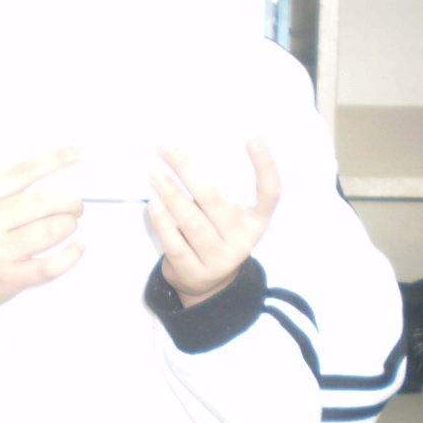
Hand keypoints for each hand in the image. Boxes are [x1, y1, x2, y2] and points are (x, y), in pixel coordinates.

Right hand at [0, 147, 83, 361]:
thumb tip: (54, 176)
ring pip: (51, 230)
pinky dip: (71, 254)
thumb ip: (5, 193)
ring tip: (70, 224)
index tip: (78, 153)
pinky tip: (76, 248)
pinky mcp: (9, 277)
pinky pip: (51, 264)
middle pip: (43, 202)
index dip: (56, 160)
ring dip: (70, 225)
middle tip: (76, 206)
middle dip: (69, 202)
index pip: (23, 171)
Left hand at [147, 140, 279, 306]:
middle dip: (188, 170)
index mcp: (256, 221)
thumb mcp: (226, 218)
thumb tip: (180, 155)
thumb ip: (213, 194)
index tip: (253, 138)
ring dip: (170, 194)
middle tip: (168, 149)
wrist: (207, 285)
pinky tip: (152, 204)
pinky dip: (162, 222)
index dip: (265, 166)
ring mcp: (218, 258)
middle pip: (215, 199)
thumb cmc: (215, 236)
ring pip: (192, 222)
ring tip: (154, 174)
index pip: (269, 193)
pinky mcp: (194, 271)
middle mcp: (242, 240)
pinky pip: (175, 243)